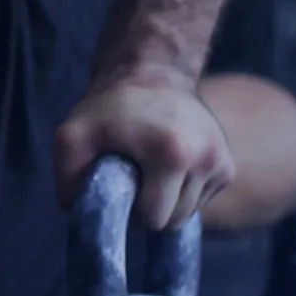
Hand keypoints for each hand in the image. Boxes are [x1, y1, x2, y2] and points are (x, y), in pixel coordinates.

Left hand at [54, 71, 234, 233]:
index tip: (121, 185)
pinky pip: (201, 200)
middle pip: (174, 221)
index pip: (154, 219)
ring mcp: (222, 162)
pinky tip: (169, 168)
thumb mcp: (72, 135)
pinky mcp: (228, 165)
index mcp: (173, 155)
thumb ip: (67, 176)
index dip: (131, 211)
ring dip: (167, 202)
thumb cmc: (110, 108)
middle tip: (133, 178)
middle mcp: (207, 159)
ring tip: (150, 170)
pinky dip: (183, 193)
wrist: (153, 74)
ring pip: (189, 213)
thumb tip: (76, 210)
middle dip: (150, 209)